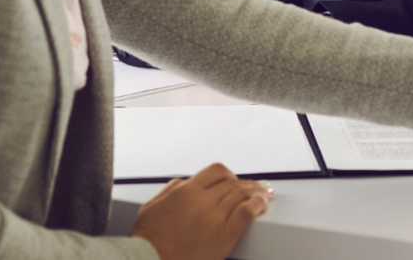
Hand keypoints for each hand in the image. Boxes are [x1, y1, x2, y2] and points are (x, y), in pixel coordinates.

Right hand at [130, 163, 271, 259]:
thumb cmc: (147, 241)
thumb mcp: (153, 206)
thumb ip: (172, 190)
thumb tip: (186, 183)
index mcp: (185, 191)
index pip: (216, 171)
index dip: (229, 175)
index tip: (234, 179)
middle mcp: (202, 201)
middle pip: (232, 183)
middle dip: (245, 184)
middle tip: (255, 187)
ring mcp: (214, 217)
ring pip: (242, 195)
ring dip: (256, 192)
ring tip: (265, 194)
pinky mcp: (223, 237)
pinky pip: (246, 213)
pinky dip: (257, 206)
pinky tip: (263, 205)